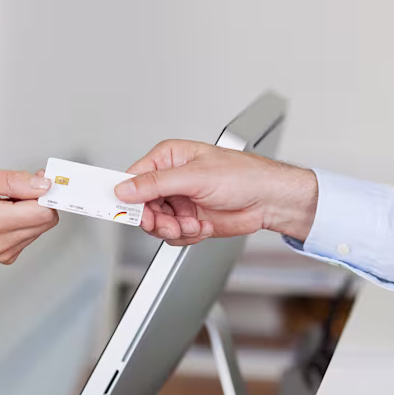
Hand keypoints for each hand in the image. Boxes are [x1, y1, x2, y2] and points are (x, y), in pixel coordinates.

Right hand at [0, 166, 57, 263]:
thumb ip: (13, 180)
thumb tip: (43, 185)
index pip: (44, 212)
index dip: (44, 192)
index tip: (35, 179)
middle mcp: (1, 243)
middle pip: (46, 220)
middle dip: (38, 199)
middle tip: (18, 186)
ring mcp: (4, 253)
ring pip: (40, 226)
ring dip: (30, 209)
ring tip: (5, 200)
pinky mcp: (6, 255)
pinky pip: (30, 233)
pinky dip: (23, 219)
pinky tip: (3, 212)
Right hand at [114, 140, 317, 245]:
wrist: (269, 201)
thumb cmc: (244, 175)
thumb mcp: (194, 176)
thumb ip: (156, 183)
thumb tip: (125, 188)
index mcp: (168, 158)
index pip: (134, 178)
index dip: (128, 196)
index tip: (124, 209)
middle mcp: (170, 180)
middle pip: (141, 206)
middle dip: (155, 219)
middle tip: (168, 223)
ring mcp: (179, 202)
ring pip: (155, 224)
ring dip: (174, 229)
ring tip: (192, 225)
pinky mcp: (188, 220)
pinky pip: (172, 235)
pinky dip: (187, 235)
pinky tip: (201, 226)